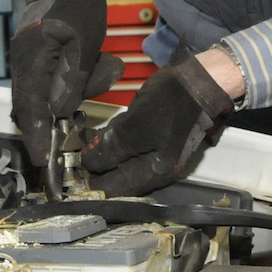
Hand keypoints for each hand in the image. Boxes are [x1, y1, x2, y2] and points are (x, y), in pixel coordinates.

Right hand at [9, 0, 125, 166]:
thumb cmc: (78, 5)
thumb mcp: (82, 44)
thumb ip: (71, 81)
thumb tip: (59, 113)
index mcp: (31, 59)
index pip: (30, 108)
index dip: (36, 136)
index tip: (43, 160)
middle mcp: (24, 61)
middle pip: (34, 104)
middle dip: (55, 121)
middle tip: (75, 132)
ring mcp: (30, 56)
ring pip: (49, 90)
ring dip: (80, 87)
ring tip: (106, 66)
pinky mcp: (40, 52)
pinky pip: (54, 76)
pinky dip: (76, 78)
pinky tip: (101, 63)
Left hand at [82, 53, 234, 195]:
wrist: (201, 80)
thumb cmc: (171, 103)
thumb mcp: (136, 127)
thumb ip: (111, 149)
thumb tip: (87, 164)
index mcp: (154, 173)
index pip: (114, 190)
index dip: (89, 182)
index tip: (70, 169)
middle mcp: (156, 171)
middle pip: (116, 178)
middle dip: (93, 166)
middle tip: (72, 150)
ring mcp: (156, 155)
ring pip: (120, 162)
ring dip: (101, 153)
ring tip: (81, 140)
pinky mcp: (155, 140)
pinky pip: (129, 148)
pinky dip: (113, 143)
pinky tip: (98, 133)